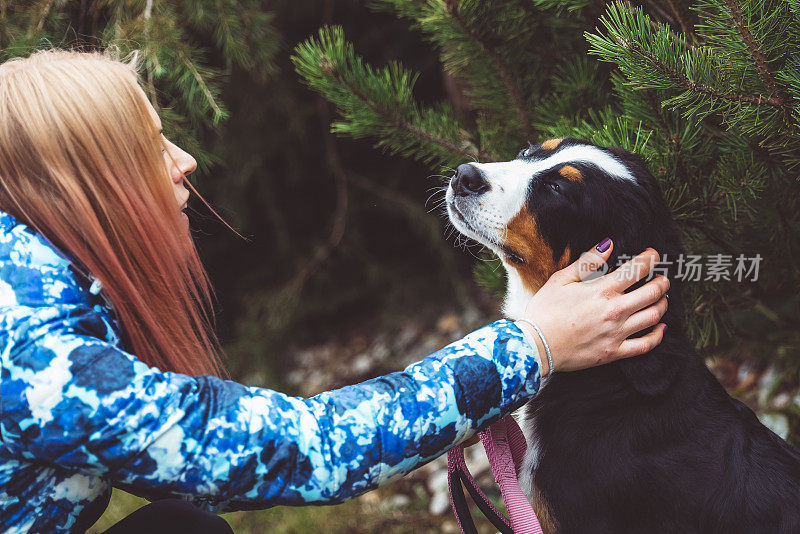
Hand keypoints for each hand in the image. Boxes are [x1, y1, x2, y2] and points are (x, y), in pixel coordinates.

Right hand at [518, 239, 668, 374]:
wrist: (536, 346)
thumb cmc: (545, 311)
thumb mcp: (560, 280)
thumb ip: (587, 263)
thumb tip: (608, 245)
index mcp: (602, 291)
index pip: (637, 269)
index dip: (650, 259)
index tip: (654, 255)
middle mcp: (615, 311)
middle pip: (652, 293)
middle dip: (662, 282)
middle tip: (662, 278)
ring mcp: (617, 333)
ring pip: (653, 316)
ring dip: (662, 304)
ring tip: (661, 298)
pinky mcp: (614, 352)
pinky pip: (645, 345)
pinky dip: (658, 336)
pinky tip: (660, 328)